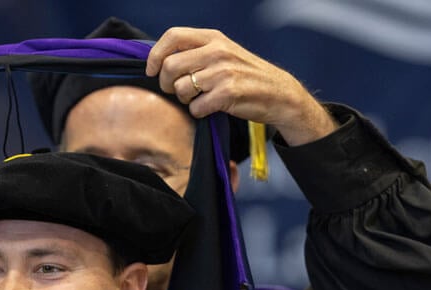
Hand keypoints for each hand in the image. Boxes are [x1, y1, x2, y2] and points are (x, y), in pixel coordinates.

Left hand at [146, 28, 336, 146]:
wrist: (279, 94)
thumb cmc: (245, 75)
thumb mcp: (223, 53)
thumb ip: (196, 52)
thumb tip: (159, 62)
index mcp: (213, 38)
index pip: (172, 36)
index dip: (155, 55)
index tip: (152, 71)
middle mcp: (217, 51)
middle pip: (170, 66)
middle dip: (166, 84)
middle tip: (177, 92)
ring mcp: (223, 71)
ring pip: (180, 89)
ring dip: (185, 100)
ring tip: (199, 99)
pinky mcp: (228, 93)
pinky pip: (195, 108)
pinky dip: (198, 112)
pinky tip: (211, 108)